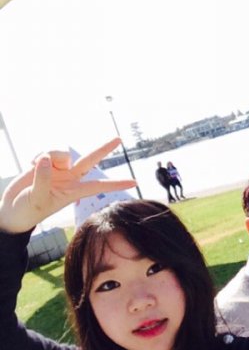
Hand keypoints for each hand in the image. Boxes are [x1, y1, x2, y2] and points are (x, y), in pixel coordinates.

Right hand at [0, 138, 136, 233]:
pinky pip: (47, 151)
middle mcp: (70, 178)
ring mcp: (58, 169)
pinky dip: (39, 155)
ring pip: (62, 152)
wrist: (12, 209)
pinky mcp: (46, 163)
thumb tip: (45, 158)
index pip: (99, 185)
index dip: (116, 183)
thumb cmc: (27, 211)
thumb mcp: (37, 199)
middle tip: (119, 138)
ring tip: (36, 165)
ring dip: (51, 154)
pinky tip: (31, 163)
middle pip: (90, 160)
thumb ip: (42, 179)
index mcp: (74, 191)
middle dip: (104, 149)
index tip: (135, 182)